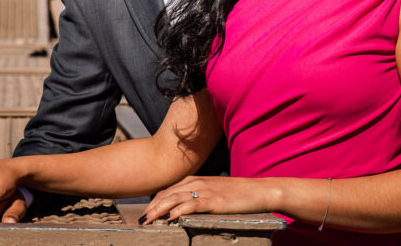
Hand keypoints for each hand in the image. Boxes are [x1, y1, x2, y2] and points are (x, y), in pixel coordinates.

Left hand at [141, 176, 278, 223]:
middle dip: (152, 206)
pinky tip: (169, 217)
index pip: (168, 190)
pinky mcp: (213, 200)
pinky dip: (178, 210)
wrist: (259, 190)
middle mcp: (196, 183)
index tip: (146, 212)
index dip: (155, 201)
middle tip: (142, 219)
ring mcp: (205, 190)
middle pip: (167, 194)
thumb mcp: (214, 191)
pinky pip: (191, 205)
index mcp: (195, 180)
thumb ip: (199, 196)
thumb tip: (185, 208)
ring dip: (158, 209)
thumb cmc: (239, 193)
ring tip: (148, 219)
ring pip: (174, 198)